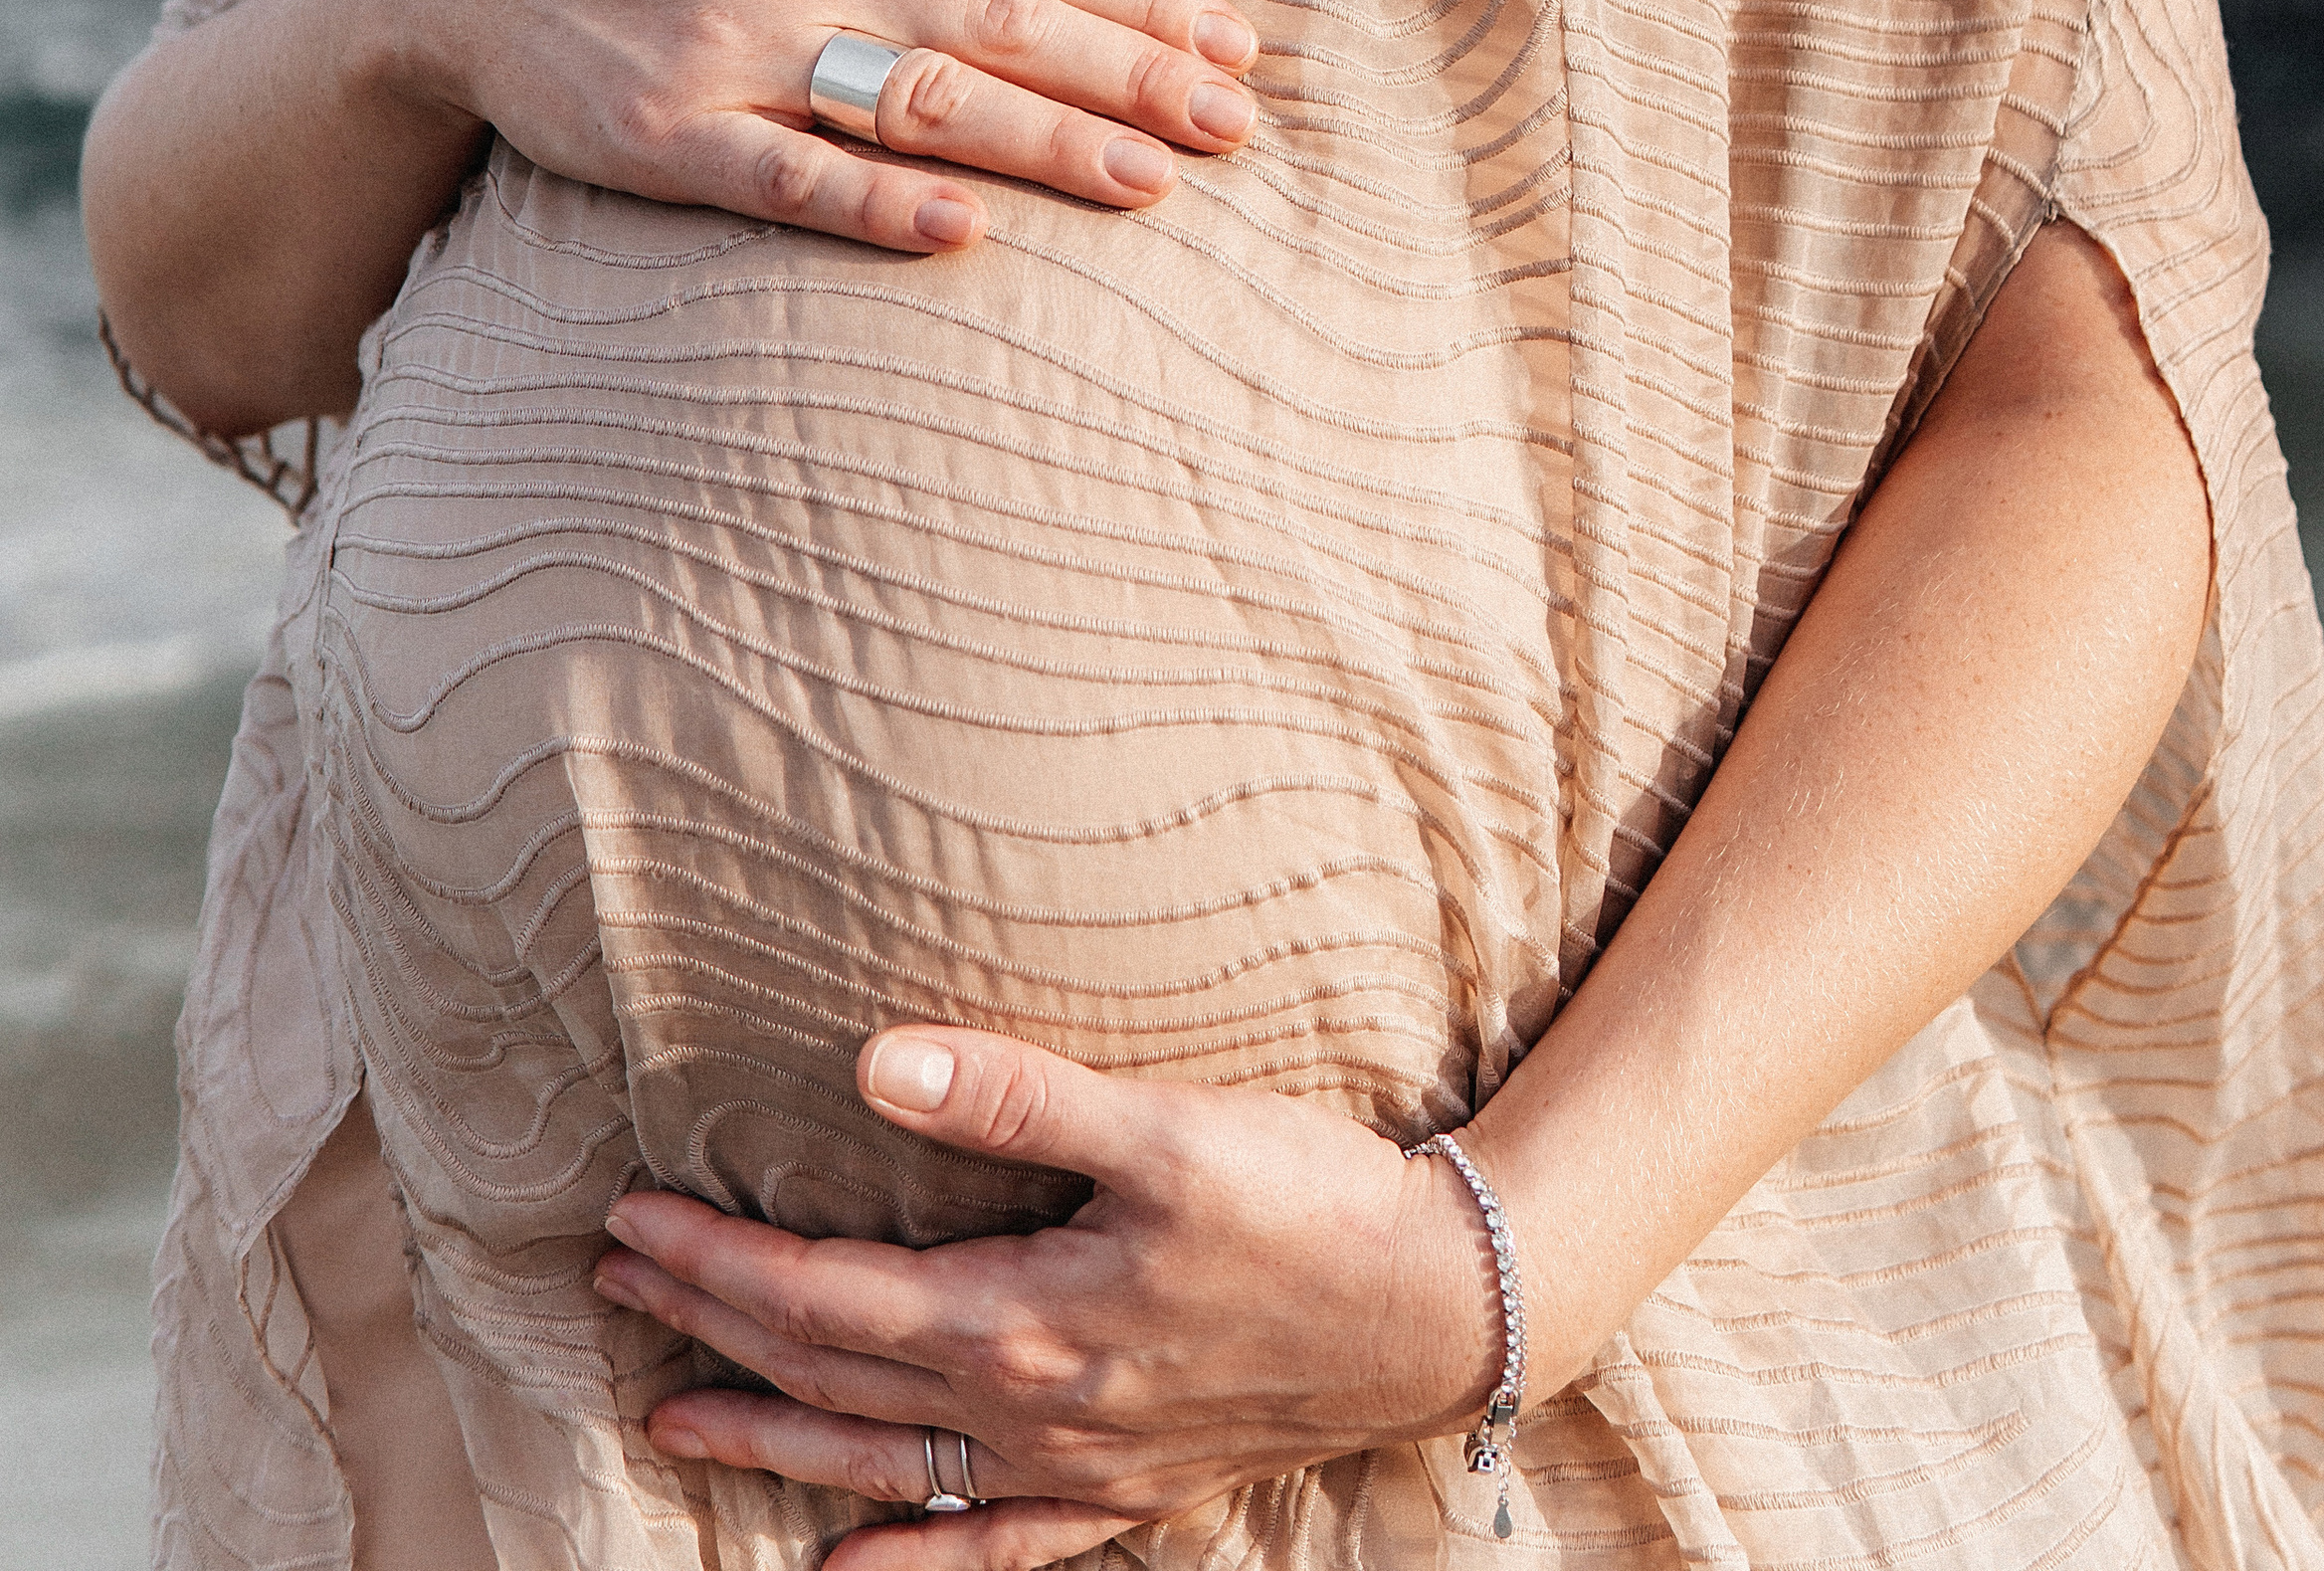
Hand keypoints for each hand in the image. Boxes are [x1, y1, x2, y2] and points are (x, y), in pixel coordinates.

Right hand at [347, 0, 1260, 257]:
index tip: (1233, 42)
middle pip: (1000, 27)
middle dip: (1130, 77)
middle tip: (1236, 128)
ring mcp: (736, 55)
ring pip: (921, 100)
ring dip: (1046, 143)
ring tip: (1155, 185)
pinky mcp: (668, 141)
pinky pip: (789, 176)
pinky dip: (875, 202)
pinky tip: (964, 231)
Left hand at [591, 1025, 1506, 1567]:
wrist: (1443, 1306)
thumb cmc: (1309, 1200)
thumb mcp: (1162, 1125)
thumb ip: (1013, 1098)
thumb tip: (871, 1067)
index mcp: (1022, 1319)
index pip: (823, 1296)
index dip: (717, 1261)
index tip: (631, 1221)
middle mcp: (1029, 1411)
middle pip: (833, 1375)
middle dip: (714, 1330)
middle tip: (614, 1285)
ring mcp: (1078, 1465)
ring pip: (883, 1466)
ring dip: (771, 1440)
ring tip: (672, 1422)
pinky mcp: (1132, 1489)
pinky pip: (992, 1546)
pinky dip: (910, 1557)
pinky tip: (847, 1566)